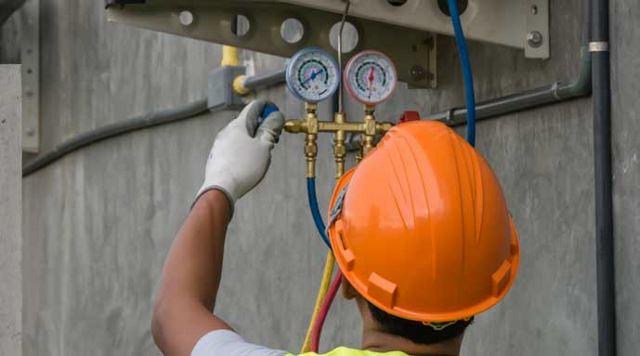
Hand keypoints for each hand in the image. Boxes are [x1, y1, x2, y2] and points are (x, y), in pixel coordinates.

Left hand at [195, 100, 284, 214]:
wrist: (221, 188)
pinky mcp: (218, 156)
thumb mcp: (264, 146)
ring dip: (255, 139)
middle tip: (274, 136)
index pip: (255, 106)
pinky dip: (246, 148)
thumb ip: (271, 129)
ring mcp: (221, 144)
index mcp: (239, 125)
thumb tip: (276, 116)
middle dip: (263, 126)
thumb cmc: (242, 168)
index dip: (269, 108)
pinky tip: (250, 161)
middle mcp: (227, 131)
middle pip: (248, 121)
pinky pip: (235, 147)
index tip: (277, 115)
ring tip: (264, 152)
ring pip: (242, 135)